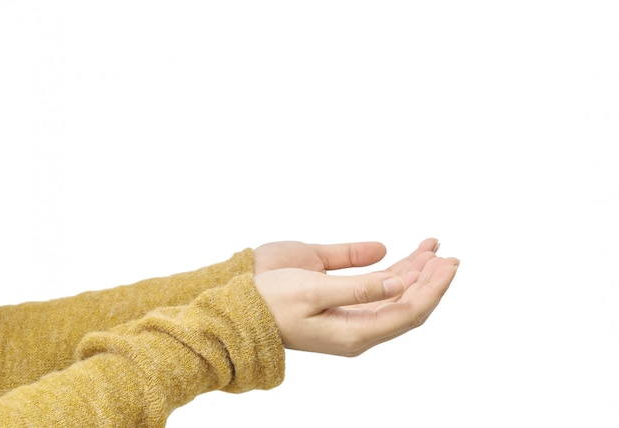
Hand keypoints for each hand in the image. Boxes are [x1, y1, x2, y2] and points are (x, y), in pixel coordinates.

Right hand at [254, 239, 458, 356]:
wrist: (240, 301)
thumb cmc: (271, 300)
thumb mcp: (314, 292)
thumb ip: (359, 287)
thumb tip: (400, 282)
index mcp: (354, 333)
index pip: (407, 312)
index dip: (432, 289)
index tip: (448, 264)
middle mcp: (358, 326)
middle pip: (407, 305)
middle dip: (430, 280)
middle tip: (449, 256)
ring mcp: (351, 312)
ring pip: (395, 294)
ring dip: (416, 272)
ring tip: (434, 248)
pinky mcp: (342, 296)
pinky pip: (378, 286)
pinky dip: (396, 269)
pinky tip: (407, 254)